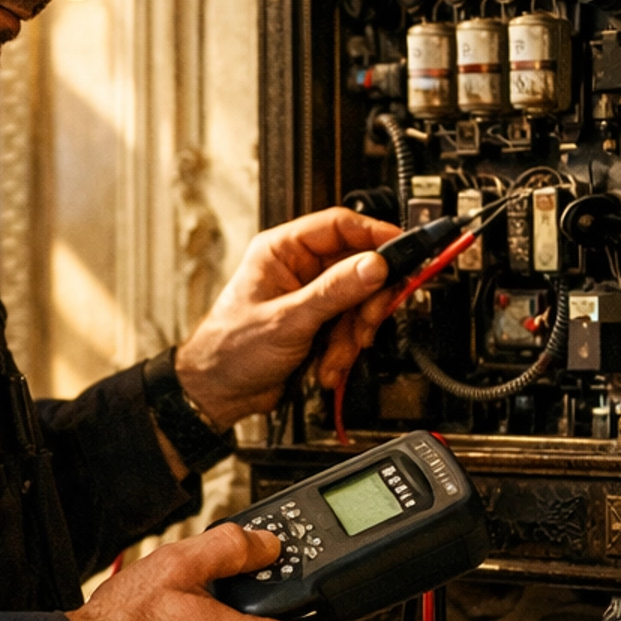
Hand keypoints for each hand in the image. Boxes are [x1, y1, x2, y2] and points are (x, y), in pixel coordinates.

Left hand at [174, 207, 401, 425]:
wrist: (218, 394)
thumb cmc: (230, 350)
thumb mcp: (288, 319)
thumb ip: (334, 292)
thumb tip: (374, 265)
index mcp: (283, 250)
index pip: (341, 226)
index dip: (375, 237)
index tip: (402, 253)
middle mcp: (299, 268)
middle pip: (358, 268)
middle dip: (364, 303)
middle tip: (364, 324)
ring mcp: (310, 296)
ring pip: (358, 302)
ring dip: (352, 335)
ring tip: (334, 356)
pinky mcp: (318, 324)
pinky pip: (349, 328)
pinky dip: (344, 350)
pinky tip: (327, 366)